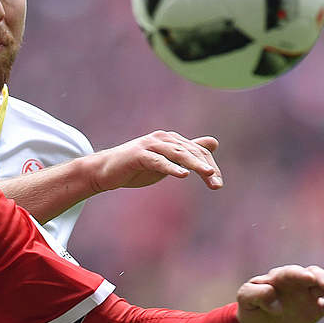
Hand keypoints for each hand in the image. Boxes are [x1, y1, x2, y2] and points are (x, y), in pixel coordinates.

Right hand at [88, 130, 220, 192]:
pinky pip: (158, 161)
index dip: (210, 166)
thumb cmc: (135, 168)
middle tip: (217, 184)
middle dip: (206, 167)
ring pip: (177, 153)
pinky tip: (182, 174)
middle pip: (191, 151)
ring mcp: (150, 145)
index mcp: (171, 140)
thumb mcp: (166, 162)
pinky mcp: (139, 155)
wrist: (104, 171)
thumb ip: (188, 152)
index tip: (218, 184)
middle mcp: (162, 138)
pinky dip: (171, 167)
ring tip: (208, 174)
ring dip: (194, 164)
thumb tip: (213, 143)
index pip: (197, 151)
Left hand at [236, 264, 323, 322]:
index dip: (300, 274)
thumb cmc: (250, 308)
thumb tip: (273, 294)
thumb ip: (256, 293)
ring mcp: (308, 294)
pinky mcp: (316, 308)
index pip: (291, 272)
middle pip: (313, 274)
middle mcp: (296, 283)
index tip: (309, 279)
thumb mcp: (245, 299)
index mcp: (279, 277)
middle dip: (322, 278)